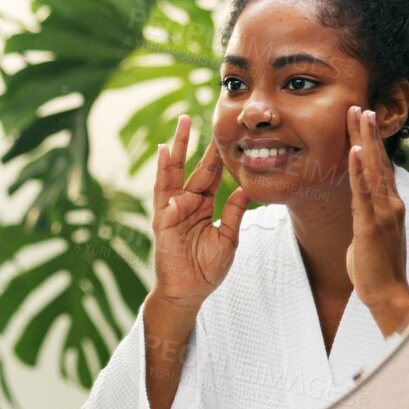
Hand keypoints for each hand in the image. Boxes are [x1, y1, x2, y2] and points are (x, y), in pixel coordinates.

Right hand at [149, 113, 249, 309]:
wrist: (189, 292)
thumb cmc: (207, 269)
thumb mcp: (229, 238)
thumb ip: (234, 213)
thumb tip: (246, 188)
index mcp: (204, 206)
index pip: (213, 176)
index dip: (218, 155)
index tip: (226, 134)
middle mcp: (187, 203)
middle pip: (194, 167)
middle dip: (198, 143)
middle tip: (200, 116)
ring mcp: (173, 209)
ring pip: (175, 171)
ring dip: (178, 147)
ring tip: (182, 124)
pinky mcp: (162, 218)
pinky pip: (162, 190)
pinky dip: (163, 170)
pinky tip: (164, 151)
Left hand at [343, 105, 408, 335]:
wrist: (387, 293)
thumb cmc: (376, 268)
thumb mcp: (372, 235)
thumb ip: (368, 216)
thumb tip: (362, 207)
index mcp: (390, 205)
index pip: (381, 167)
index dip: (372, 143)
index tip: (363, 120)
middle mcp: (391, 204)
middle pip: (379, 161)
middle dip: (368, 133)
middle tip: (359, 106)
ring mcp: (383, 214)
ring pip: (374, 170)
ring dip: (365, 142)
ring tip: (359, 117)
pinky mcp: (371, 226)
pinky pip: (364, 193)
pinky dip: (360, 171)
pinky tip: (355, 151)